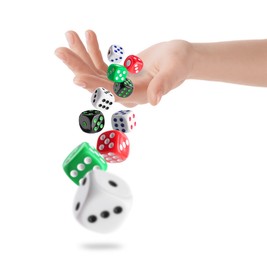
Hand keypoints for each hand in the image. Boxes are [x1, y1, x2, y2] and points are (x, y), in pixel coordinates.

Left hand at [55, 30, 193, 106]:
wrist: (180, 58)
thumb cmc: (180, 63)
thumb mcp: (174, 71)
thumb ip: (163, 84)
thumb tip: (154, 100)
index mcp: (138, 95)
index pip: (113, 93)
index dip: (95, 87)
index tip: (77, 77)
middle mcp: (125, 93)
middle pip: (98, 83)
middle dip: (79, 67)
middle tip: (60, 50)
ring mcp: (120, 84)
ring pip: (95, 73)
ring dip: (81, 56)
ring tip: (70, 34)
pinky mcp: (118, 74)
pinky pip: (101, 64)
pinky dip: (93, 51)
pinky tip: (88, 36)